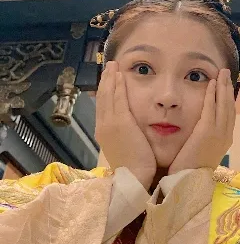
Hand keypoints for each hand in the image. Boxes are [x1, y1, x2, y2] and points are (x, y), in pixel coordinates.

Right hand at [95, 61, 155, 189]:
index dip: (105, 91)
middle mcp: (102, 125)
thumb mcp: (123, 148)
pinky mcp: (121, 122)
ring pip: (108, 95)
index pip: (103, 107)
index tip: (108, 80)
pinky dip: (118, 85)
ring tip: (113, 66)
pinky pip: (118, 98)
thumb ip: (123, 136)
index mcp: (103, 132)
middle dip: (105, 80)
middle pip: (102, 98)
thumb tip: (126, 128)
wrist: (133, 178)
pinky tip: (120, 75)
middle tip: (109, 66)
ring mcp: (110, 123)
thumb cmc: (133, 168)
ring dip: (110, 79)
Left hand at [168, 69, 234, 174]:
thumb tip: (204, 129)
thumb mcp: (205, 152)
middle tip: (226, 74)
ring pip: (223, 104)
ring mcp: (219, 132)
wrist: (188, 181)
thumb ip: (207, 139)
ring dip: (222, 87)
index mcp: (226, 139)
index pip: (229, 114)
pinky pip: (211, 107)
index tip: (226, 87)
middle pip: (230, 106)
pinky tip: (211, 83)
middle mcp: (226, 134)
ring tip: (221, 73)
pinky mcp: (207, 130)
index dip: (228, 99)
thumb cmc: (192, 169)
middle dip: (228, 88)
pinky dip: (212, 94)